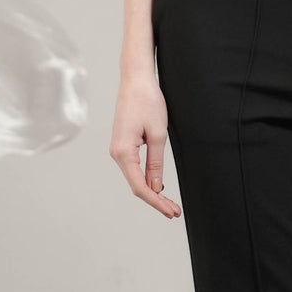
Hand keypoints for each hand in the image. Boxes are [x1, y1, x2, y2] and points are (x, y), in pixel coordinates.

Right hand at [110, 70, 181, 216]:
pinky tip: (158, 187)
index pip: (140, 187)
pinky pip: (134, 168)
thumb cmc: (147, 101)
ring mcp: (118, 149)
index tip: (172, 212)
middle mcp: (117, 153)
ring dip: (152, 192)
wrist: (136, 80)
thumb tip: (156, 186)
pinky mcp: (123, 144)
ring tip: (170, 204)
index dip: (156, 202)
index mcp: (123, 152)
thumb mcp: (158, 134)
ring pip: (135, 178)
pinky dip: (146, 180)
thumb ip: (156, 163)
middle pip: (137, 185)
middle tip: (175, 212)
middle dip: (156, 201)